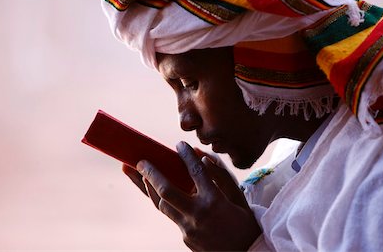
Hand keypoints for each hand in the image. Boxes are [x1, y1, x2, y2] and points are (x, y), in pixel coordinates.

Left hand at [136, 141, 260, 250]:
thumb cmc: (246, 223)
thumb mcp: (238, 197)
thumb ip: (221, 176)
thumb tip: (202, 157)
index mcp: (215, 201)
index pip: (196, 173)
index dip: (186, 156)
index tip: (179, 144)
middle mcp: (199, 215)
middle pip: (167, 191)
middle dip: (151, 174)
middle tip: (140, 161)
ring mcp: (189, 229)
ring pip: (161, 205)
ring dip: (148, 188)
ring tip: (136, 174)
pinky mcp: (185, 238)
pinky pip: (170, 215)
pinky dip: (162, 200)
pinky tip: (154, 190)